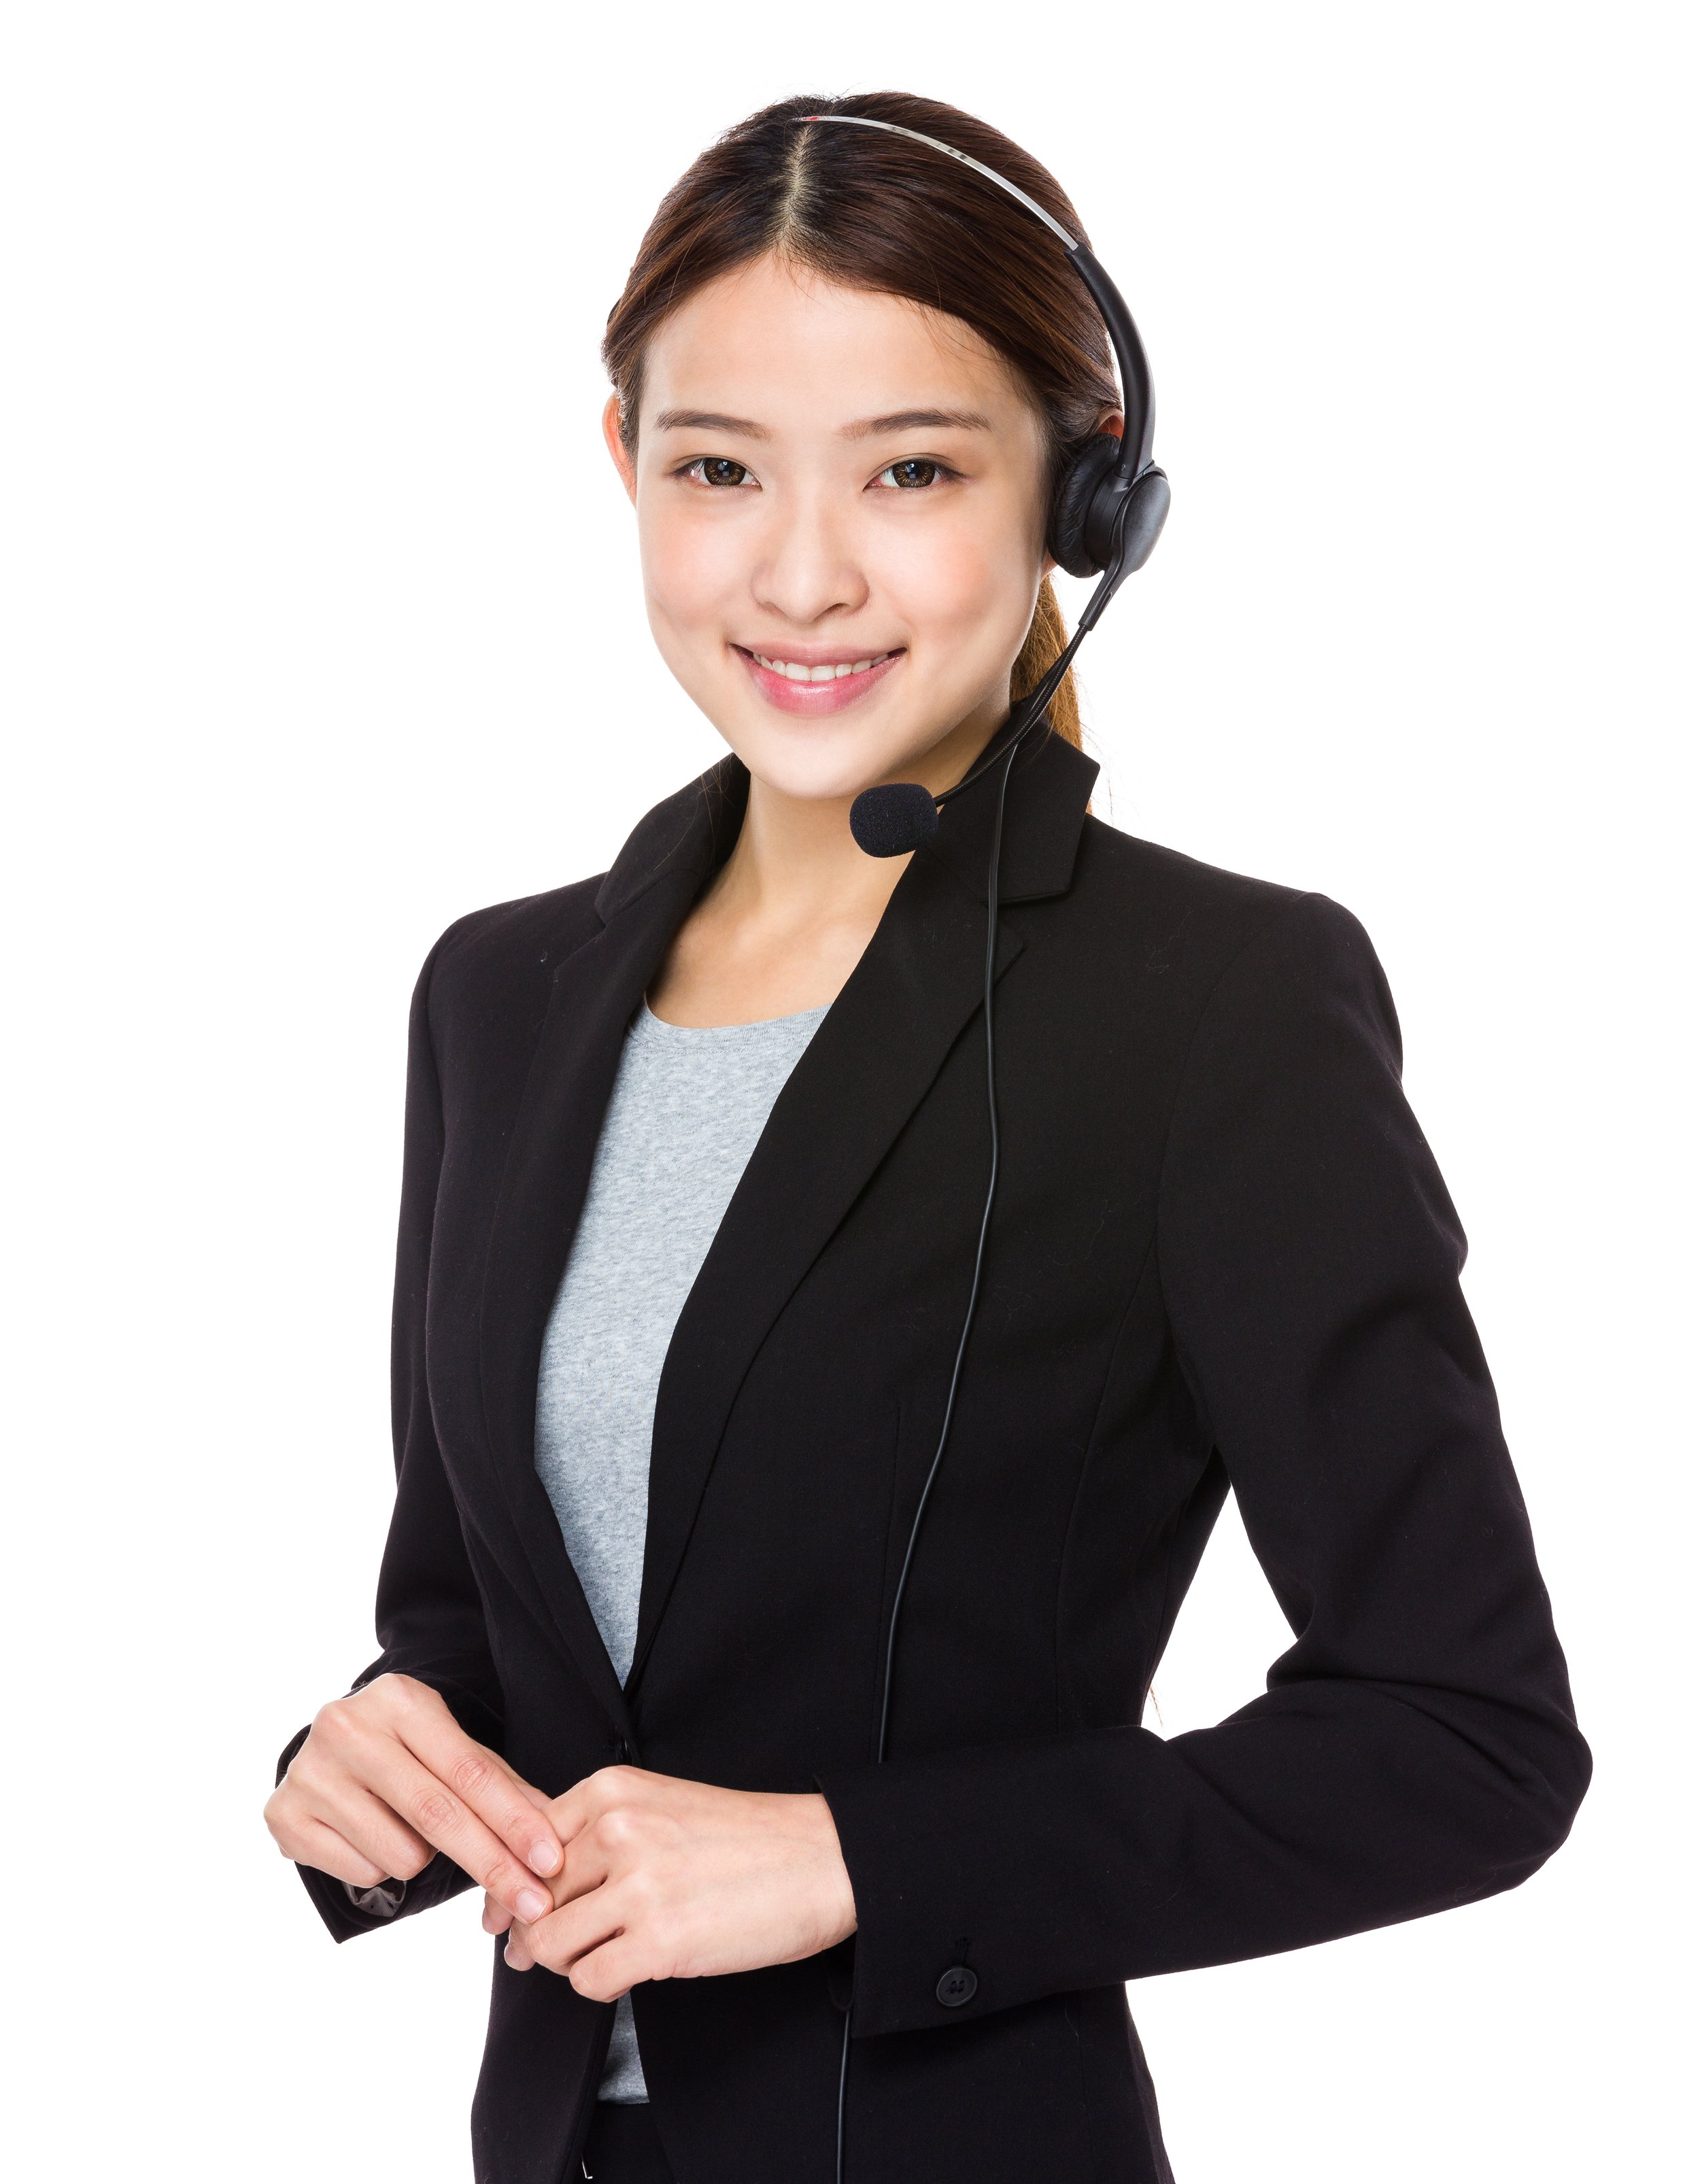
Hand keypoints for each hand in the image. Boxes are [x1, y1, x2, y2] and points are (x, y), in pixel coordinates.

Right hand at [265, 1672, 563, 1923]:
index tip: (550, 1862)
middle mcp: (347, 1726)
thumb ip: (502, 1787)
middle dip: (493, 1865)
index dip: (515, 1822)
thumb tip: (551, 1836)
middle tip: (534, 1905)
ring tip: (407, 1829)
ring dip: (424, 1859)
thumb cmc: (406, 1753)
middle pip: (437, 1815)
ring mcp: (309, 1771)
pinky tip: (369, 1836)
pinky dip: (381, 1868)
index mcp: (399, 1699)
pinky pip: (363, 1873)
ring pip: (401, 1854)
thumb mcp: (453, 1751)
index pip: (470, 1771)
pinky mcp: (283, 1815)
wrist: (327, 1752)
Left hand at [485, 1767, 856, 1998]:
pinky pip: (588, 1979)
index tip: (518, 1912)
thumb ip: (597, 1832)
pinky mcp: (661, 1939)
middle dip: (537, 1931)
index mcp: (612, 1789)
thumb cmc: (747, 1837)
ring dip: (568, 1961)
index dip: (515, 1887)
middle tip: (557, 1948)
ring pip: (549, 1942)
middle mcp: (618, 1829)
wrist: (822, 1858)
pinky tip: (629, 1971)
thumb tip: (527, 1888)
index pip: (524, 1843)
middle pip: (530, 1896)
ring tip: (602, 1956)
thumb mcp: (661, 1806)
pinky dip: (600, 1984)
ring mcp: (639, 1884)